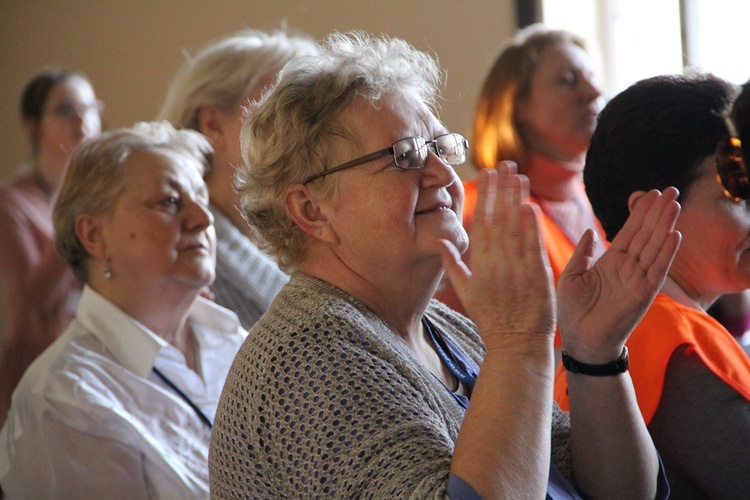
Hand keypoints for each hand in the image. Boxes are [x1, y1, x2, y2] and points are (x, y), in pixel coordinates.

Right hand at [437, 162, 555, 349]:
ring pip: (516, 228)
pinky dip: (532, 227)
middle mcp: (496, 264)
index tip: (486, 174)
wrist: (516, 344)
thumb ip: (453, 264)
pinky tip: (531, 206)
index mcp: (478, 265)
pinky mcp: (537, 276)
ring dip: (517, 200)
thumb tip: (442, 241)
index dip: (484, 196)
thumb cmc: (490, 319)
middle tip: (505, 164)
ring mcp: (517, 270)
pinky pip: (532, 247)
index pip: (481, 223)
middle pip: (498, 219)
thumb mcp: (465, 293)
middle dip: (501, 190)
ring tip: (520, 175)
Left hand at [557, 187, 680, 361]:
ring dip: (665, 225)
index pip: (630, 232)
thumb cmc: (573, 312)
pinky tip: (674, 234)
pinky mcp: (643, 294)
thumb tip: (589, 231)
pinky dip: (665, 253)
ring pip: (654, 247)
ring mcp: (637, 280)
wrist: (579, 341)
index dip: (640, 213)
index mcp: (611, 262)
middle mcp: (627, 268)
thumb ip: (582, 253)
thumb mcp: (572, 276)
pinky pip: (656, 270)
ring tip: (674, 204)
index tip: (650, 193)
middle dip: (658, 212)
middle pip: (646, 234)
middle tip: (671, 189)